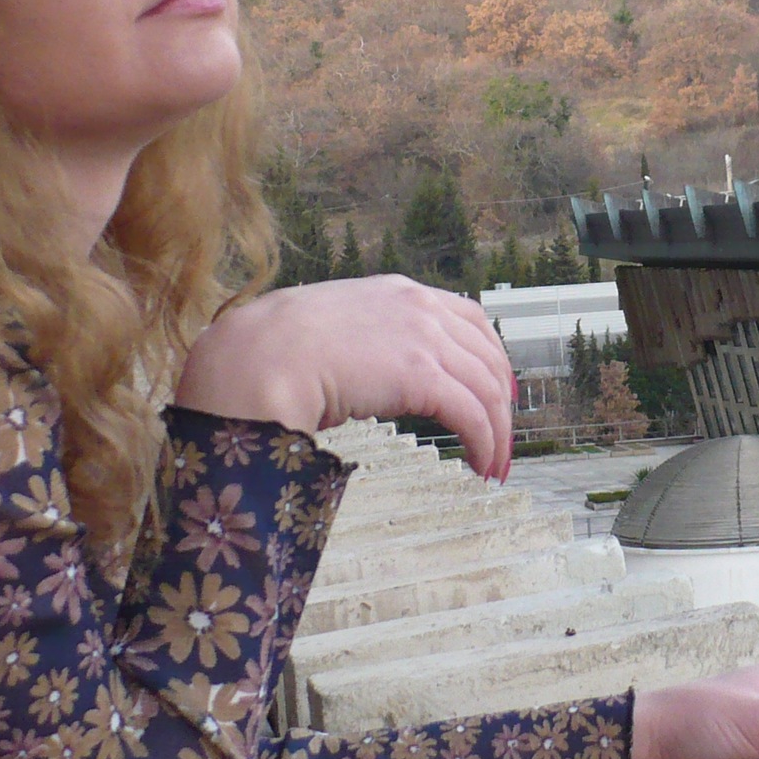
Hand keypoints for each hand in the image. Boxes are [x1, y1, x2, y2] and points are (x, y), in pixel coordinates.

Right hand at [174, 276, 516, 479]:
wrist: (256, 356)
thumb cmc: (276, 350)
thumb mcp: (334, 329)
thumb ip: (365, 342)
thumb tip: (370, 378)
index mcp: (397, 292)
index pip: (469, 318)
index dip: (492, 356)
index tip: (499, 388)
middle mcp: (418, 307)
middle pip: (487, 356)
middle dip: (502, 402)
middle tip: (502, 438)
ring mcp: (422, 337)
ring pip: (486, 389)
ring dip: (498, 432)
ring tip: (495, 466)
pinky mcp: (420, 374)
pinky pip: (471, 414)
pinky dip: (485, 443)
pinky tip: (481, 466)